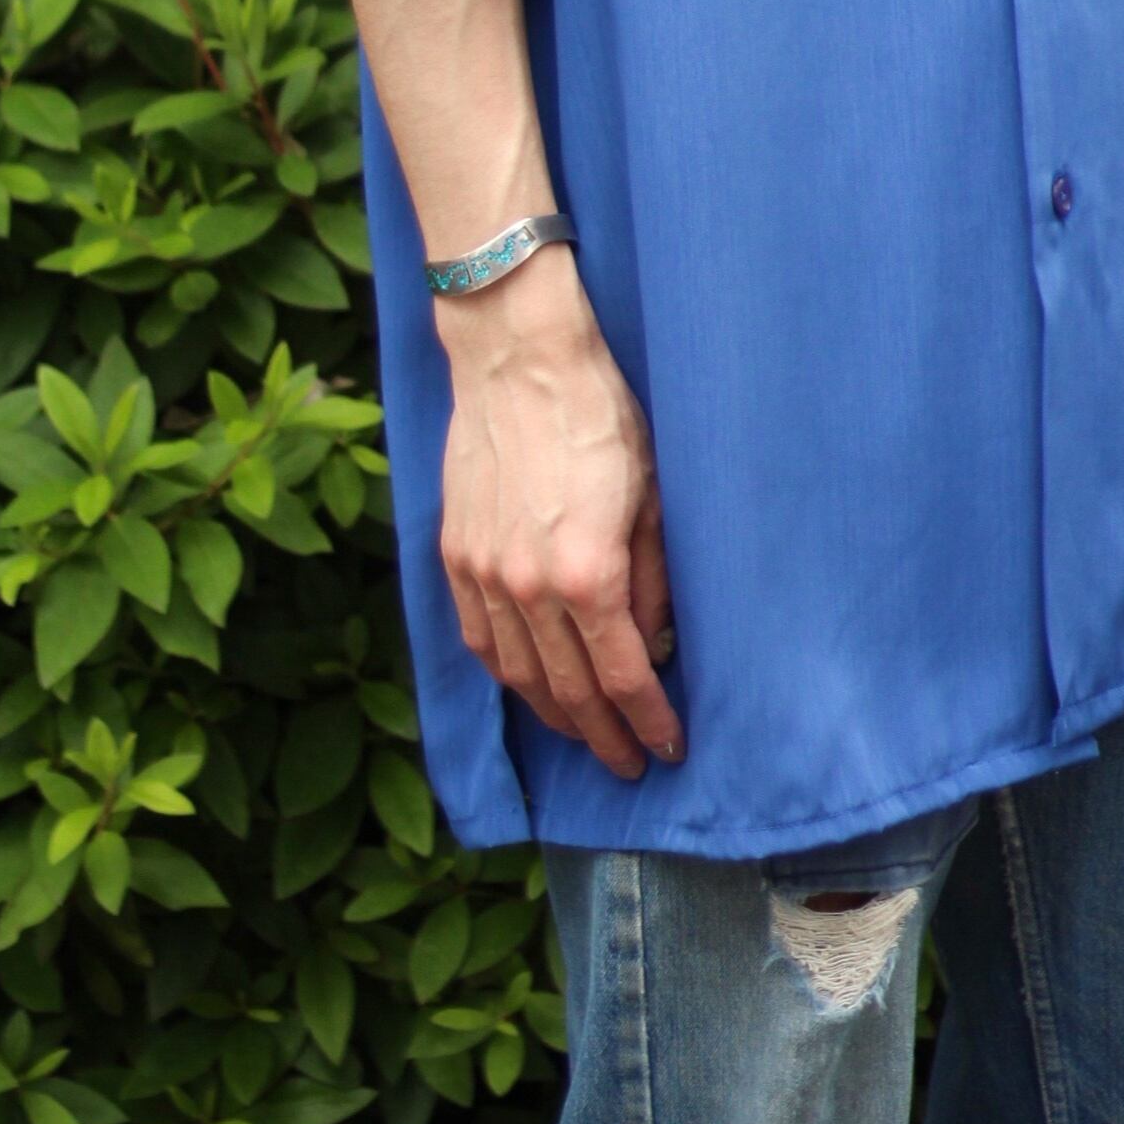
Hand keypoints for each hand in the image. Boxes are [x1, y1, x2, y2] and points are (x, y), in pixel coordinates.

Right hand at [433, 246, 681, 778]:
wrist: (519, 358)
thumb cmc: (601, 416)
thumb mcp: (655, 498)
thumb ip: (656, 583)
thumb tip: (658, 648)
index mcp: (587, 573)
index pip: (625, 678)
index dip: (650, 723)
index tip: (669, 747)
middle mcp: (528, 586)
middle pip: (569, 692)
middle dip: (605, 738)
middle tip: (628, 765)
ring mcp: (482, 573)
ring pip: (517, 677)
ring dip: (555, 717)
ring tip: (585, 735)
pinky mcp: (454, 555)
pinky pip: (479, 641)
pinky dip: (507, 675)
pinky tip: (529, 686)